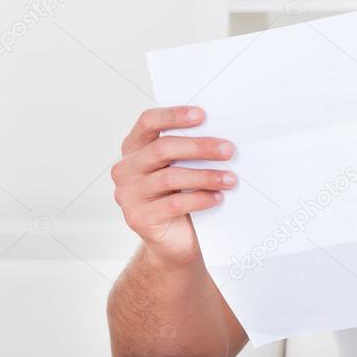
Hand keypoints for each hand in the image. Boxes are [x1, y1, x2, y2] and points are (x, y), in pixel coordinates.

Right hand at [111, 106, 235, 267]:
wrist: (175, 241)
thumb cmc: (182, 196)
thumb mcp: (184, 168)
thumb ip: (190, 151)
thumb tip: (222, 136)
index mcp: (134, 148)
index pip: (148, 122)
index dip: (173, 115)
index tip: (202, 115)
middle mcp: (126, 169)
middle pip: (162, 149)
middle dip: (199, 147)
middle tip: (229, 150)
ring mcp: (128, 195)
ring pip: (170, 177)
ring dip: (205, 176)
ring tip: (230, 179)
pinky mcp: (138, 218)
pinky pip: (173, 204)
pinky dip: (200, 198)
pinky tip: (218, 197)